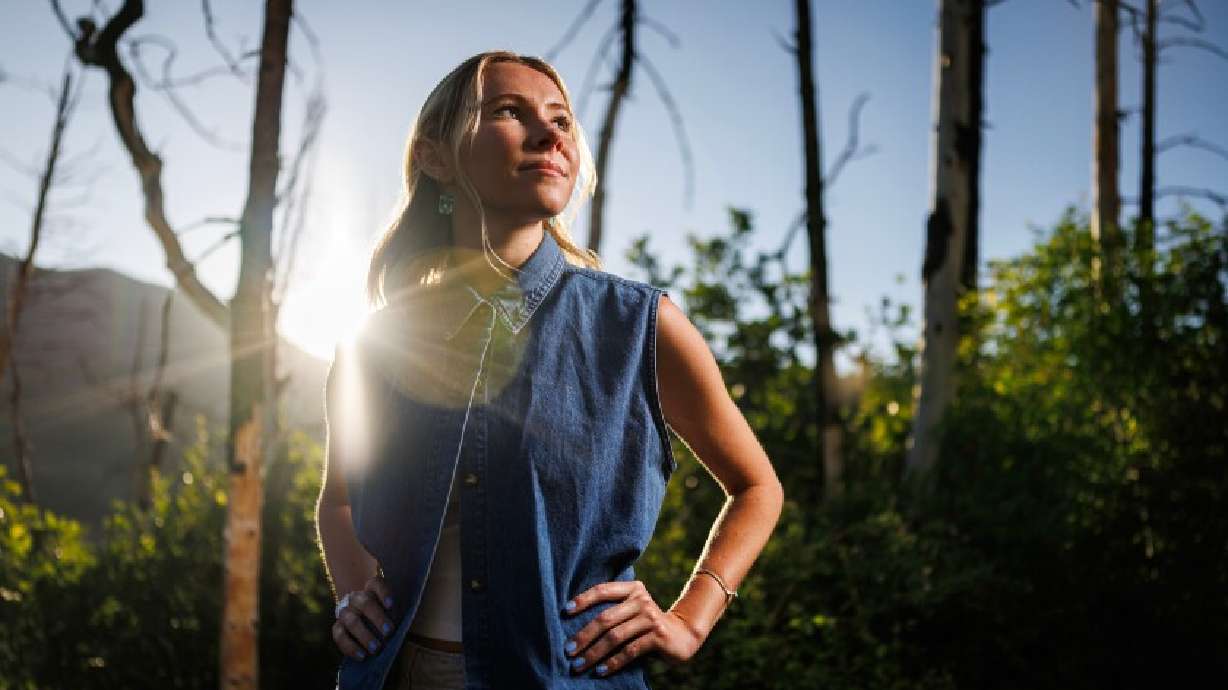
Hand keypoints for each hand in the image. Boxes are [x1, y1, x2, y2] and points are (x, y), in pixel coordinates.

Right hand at [332, 575, 394, 660]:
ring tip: (376, 648)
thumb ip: (396, 615)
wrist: (364, 619)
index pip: (376, 583)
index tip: (391, 605)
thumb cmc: (385, 614)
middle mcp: (355, 597)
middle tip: (389, 633)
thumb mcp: (394, 610)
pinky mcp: (337, 626)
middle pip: (363, 602)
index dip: (383, 592)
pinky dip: (350, 647)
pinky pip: (339, 635)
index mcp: (371, 588)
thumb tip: (400, 629)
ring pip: (351, 620)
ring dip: (364, 635)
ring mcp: (344, 611)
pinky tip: (362, 656)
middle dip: (377, 617)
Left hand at [562, 579, 703, 676]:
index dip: (583, 600)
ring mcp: (651, 618)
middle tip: (568, 650)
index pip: (603, 590)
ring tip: (579, 665)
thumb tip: (574, 625)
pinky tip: (601, 671)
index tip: (565, 612)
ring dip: (594, 653)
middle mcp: (642, 600)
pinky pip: (630, 651)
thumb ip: (613, 610)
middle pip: (606, 618)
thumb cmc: (647, 624)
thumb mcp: (632, 610)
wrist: (682, 634)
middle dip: (584, 635)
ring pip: (615, 636)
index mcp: (633, 589)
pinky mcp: (658, 636)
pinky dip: (613, 662)